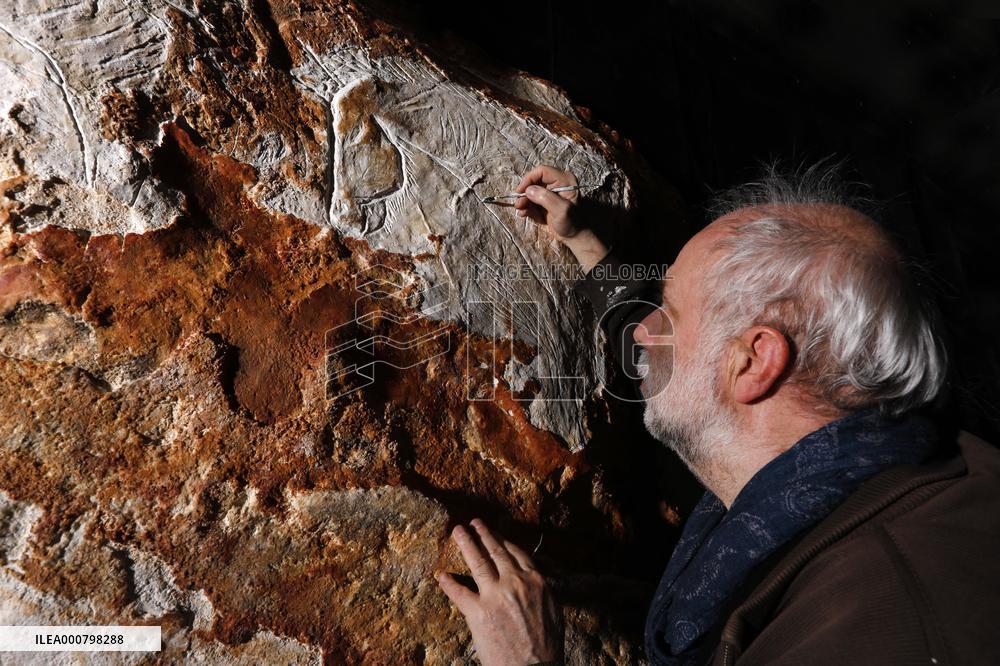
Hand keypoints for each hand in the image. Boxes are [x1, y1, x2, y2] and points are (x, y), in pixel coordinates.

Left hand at [437, 518, 563, 665]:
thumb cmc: (547, 646)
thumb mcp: (553, 611)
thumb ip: (541, 591)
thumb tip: (535, 581)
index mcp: (535, 581)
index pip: (515, 553)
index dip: (502, 540)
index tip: (494, 531)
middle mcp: (515, 582)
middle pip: (495, 551)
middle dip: (483, 534)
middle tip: (473, 522)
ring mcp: (495, 596)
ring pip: (478, 561)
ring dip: (466, 543)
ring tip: (458, 531)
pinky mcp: (478, 613)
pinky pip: (459, 593)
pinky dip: (448, 583)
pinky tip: (441, 576)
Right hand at [513, 165, 609, 271]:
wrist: (573, 237)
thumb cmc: (571, 223)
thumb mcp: (561, 211)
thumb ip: (546, 198)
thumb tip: (528, 190)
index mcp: (564, 180)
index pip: (542, 171)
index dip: (529, 179)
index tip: (520, 192)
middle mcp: (557, 183)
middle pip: (534, 181)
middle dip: (524, 193)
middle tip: (518, 205)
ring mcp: (549, 192)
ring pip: (530, 191)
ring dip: (523, 201)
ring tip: (520, 211)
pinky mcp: (544, 201)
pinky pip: (531, 200)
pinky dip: (526, 207)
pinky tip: (524, 214)